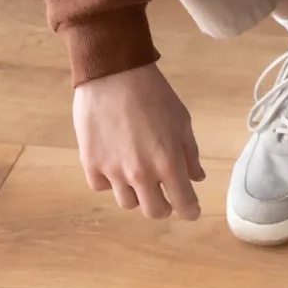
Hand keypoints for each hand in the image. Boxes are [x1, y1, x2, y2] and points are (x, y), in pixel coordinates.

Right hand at [73, 62, 204, 220]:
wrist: (114, 75)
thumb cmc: (154, 95)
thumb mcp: (182, 121)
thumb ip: (189, 154)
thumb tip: (197, 178)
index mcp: (168, 163)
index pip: (183, 203)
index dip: (189, 211)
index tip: (191, 211)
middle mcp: (140, 174)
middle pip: (154, 212)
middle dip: (164, 207)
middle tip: (166, 196)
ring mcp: (113, 171)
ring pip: (127, 203)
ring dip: (137, 194)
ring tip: (139, 176)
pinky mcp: (90, 164)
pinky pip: (102, 187)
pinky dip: (110, 181)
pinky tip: (115, 165)